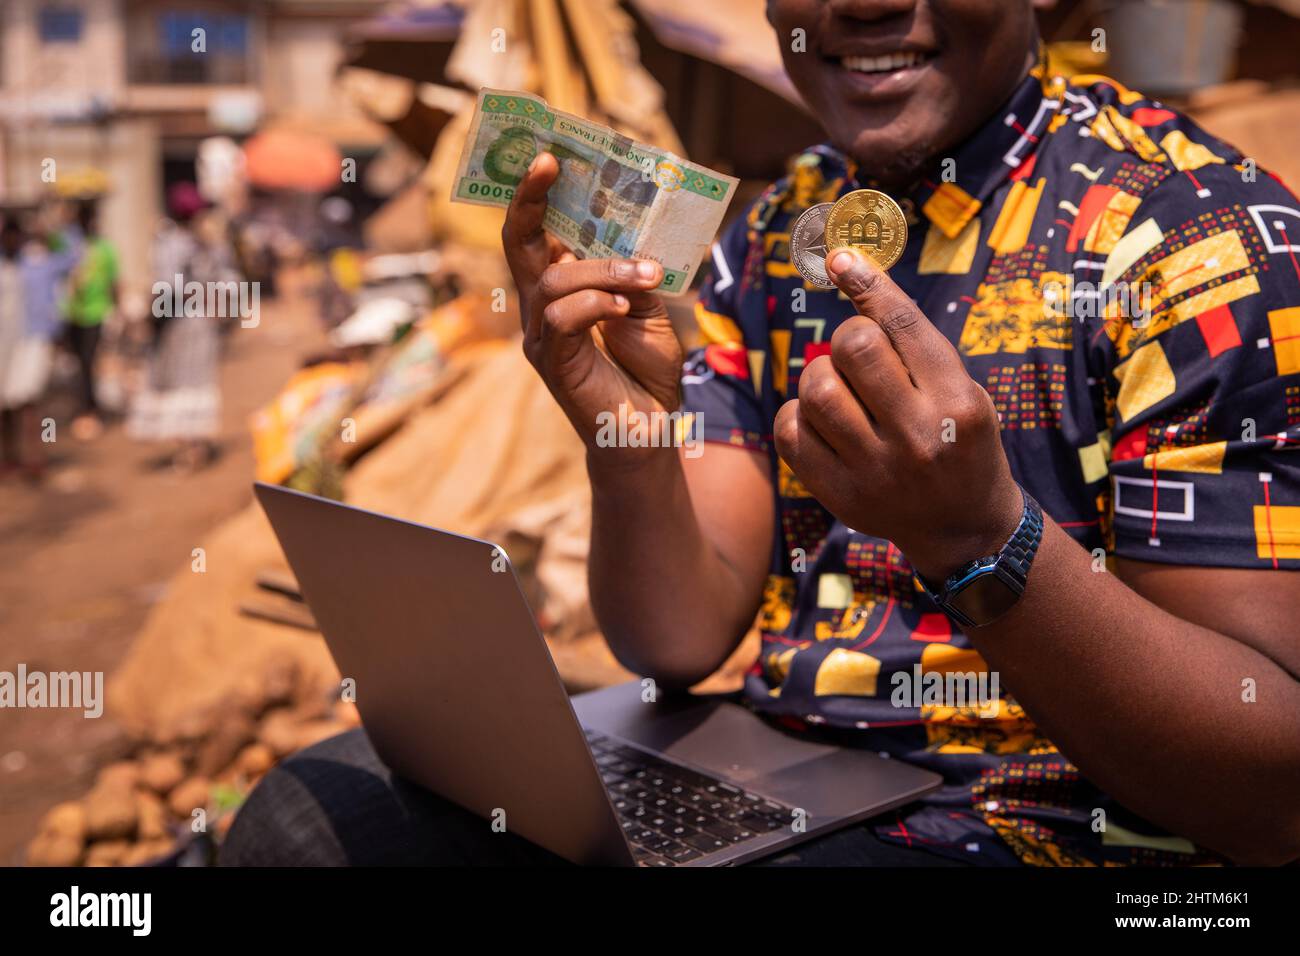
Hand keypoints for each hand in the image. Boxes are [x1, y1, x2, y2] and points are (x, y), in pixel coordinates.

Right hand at [503, 152, 682, 466]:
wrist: (650, 429)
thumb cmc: (646, 370)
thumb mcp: (649, 310)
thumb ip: (633, 276)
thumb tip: (634, 243)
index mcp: (561, 288)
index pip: (536, 234)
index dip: (535, 194)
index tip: (549, 155)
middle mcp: (541, 307)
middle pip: (517, 245)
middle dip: (528, 199)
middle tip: (550, 162)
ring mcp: (541, 336)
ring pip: (554, 281)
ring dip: (604, 271)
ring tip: (645, 278)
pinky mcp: (552, 363)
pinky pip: (562, 318)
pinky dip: (596, 304)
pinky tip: (623, 310)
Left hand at [773, 248, 1023, 581]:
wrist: (964, 527)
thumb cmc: (957, 439)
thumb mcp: (961, 389)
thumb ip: (912, 340)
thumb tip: (846, 264)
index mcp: (957, 403)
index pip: (902, 324)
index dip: (867, 283)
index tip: (842, 260)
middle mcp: (919, 436)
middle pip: (854, 347)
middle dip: (848, 338)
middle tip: (857, 356)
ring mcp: (877, 471)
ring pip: (816, 388)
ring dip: (819, 376)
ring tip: (839, 391)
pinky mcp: (842, 496)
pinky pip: (792, 432)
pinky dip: (798, 416)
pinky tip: (821, 423)